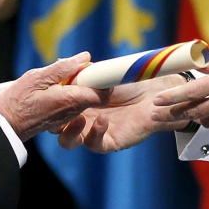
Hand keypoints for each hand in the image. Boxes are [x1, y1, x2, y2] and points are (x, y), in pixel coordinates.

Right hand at [0, 53, 105, 141]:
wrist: (3, 127)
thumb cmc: (17, 102)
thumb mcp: (37, 77)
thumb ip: (64, 68)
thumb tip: (85, 57)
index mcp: (72, 100)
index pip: (103, 91)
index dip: (101, 76)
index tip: (90, 66)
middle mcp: (74, 111)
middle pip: (94, 92)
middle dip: (87, 78)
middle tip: (71, 68)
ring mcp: (68, 118)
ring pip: (82, 97)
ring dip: (76, 85)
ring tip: (58, 77)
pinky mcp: (61, 120)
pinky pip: (72, 103)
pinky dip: (67, 93)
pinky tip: (52, 87)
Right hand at [54, 74, 187, 152]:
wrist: (160, 90)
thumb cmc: (133, 79)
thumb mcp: (105, 74)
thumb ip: (87, 73)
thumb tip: (68, 64)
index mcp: (77, 101)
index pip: (54, 106)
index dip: (48, 102)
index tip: (47, 91)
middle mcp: (82, 118)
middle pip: (56, 127)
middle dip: (51, 120)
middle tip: (54, 109)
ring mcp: (94, 132)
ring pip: (69, 141)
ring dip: (68, 131)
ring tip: (76, 117)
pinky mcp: (111, 142)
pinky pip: (96, 144)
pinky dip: (95, 134)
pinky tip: (102, 120)